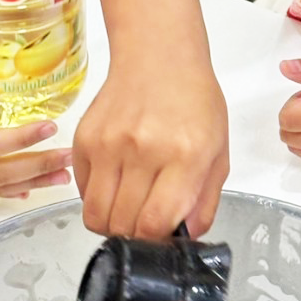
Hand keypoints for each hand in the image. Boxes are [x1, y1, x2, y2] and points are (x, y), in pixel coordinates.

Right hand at [73, 60, 229, 239]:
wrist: (159, 57)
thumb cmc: (193, 101)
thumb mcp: (217, 151)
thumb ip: (204, 200)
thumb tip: (185, 238)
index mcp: (184, 155)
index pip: (155, 224)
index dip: (156, 243)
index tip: (162, 238)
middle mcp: (143, 150)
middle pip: (123, 225)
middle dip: (136, 236)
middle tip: (147, 222)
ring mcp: (109, 144)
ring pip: (96, 216)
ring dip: (112, 223)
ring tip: (129, 208)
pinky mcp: (85, 140)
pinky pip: (83, 192)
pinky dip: (98, 198)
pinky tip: (118, 182)